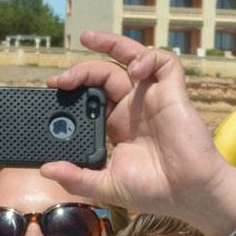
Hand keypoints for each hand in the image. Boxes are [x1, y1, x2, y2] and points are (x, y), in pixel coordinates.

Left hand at [43, 31, 235, 235]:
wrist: (189, 194)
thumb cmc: (154, 191)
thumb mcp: (106, 185)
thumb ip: (76, 177)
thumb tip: (46, 169)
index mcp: (118, 124)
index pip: (93, 95)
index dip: (74, 88)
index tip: (53, 90)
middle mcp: (134, 107)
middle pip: (105, 74)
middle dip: (82, 70)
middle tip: (61, 81)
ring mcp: (153, 97)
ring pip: (132, 57)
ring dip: (110, 44)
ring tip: (88, 40)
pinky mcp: (173, 92)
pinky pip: (164, 62)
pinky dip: (148, 57)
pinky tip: (135, 69)